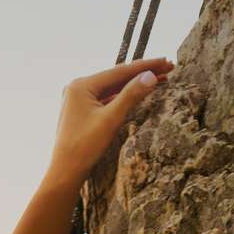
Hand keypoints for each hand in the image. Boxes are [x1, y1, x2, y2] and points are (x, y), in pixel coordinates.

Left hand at [48, 59, 171, 186]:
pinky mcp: (82, 111)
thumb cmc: (84, 147)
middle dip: (142, 73)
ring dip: (135, 84)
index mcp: (81, 85)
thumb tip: (150, 76)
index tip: (165, 62)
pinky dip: (124, 96)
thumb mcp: (111, 119)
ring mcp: (79, 99)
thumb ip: (131, 95)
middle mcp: (78, 88)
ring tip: (159, 79)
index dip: (145, 66)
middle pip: (117, 78)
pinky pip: (107, 99)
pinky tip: (138, 92)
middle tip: (168, 67)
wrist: (65, 172)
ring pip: (113, 88)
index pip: (119, 71)